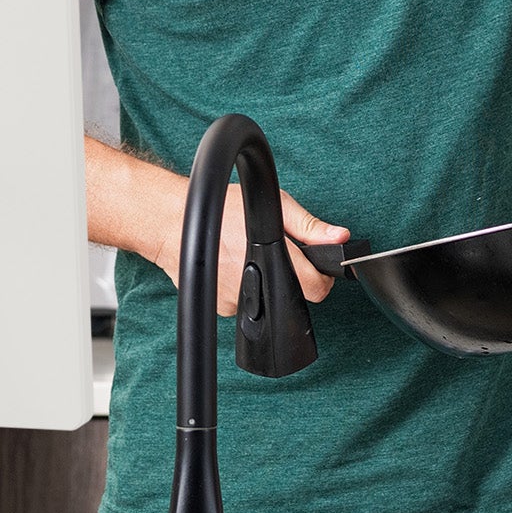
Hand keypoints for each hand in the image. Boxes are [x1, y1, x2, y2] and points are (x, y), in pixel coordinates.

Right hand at [144, 177, 349, 316]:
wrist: (172, 222)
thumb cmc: (219, 209)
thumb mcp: (273, 204)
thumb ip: (308, 225)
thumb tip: (339, 238)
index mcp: (275, 258)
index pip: (316, 288)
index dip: (320, 276)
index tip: (311, 265)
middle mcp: (257, 283)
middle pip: (292, 295)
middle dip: (291, 277)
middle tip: (276, 255)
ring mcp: (237, 300)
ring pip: (267, 300)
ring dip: (264, 282)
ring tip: (245, 256)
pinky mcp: (222, 308)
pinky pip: (244, 304)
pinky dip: (243, 288)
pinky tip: (230, 267)